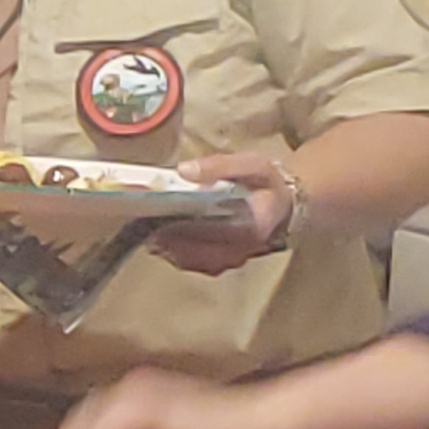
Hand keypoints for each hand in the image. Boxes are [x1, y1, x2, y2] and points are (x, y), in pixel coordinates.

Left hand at [153, 145, 299, 272]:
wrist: (287, 206)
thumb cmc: (268, 183)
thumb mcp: (252, 165)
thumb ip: (220, 166)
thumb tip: (184, 170)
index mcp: (252, 225)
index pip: (210, 229)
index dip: (179, 223)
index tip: (154, 212)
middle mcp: (242, 250)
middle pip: (195, 249)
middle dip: (166, 235)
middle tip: (141, 218)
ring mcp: (232, 260)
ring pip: (191, 260)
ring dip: (167, 246)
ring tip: (145, 227)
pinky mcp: (224, 263)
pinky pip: (195, 264)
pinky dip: (174, 253)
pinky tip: (158, 239)